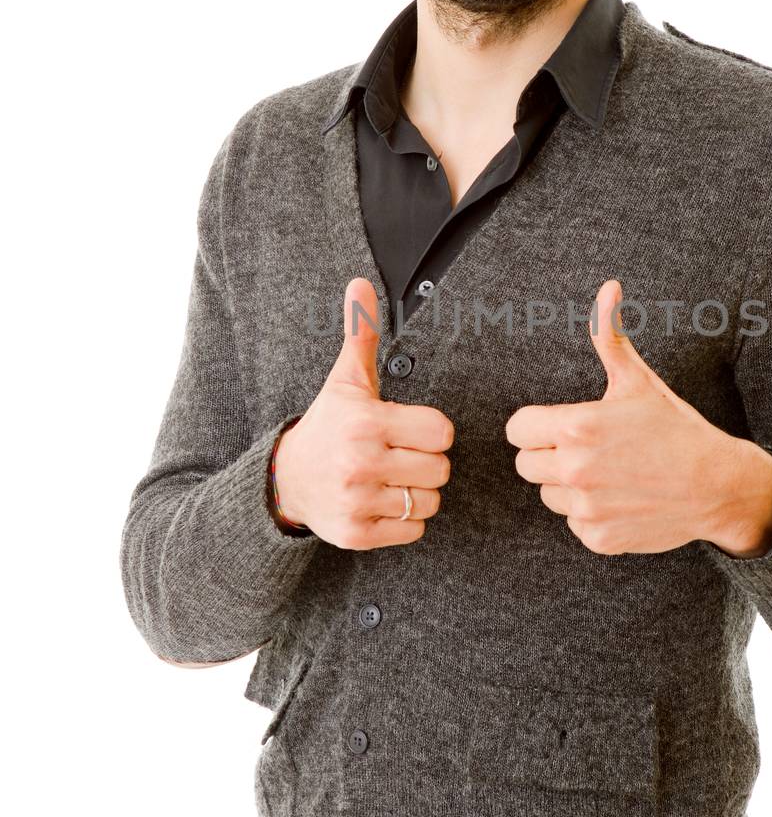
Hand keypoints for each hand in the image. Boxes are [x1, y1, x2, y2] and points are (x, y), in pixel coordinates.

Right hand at [274, 277, 453, 548]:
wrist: (285, 480)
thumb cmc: (328, 426)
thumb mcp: (345, 382)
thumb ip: (360, 335)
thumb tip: (359, 283)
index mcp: (365, 422)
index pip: (442, 432)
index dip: (430, 430)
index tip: (407, 429)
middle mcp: (360, 463)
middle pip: (441, 469)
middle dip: (426, 462)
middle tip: (399, 455)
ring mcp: (357, 502)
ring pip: (430, 501)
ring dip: (417, 493)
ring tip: (390, 479)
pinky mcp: (357, 533)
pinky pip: (414, 530)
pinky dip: (404, 520)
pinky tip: (380, 502)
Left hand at [504, 279, 771, 556]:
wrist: (717, 485)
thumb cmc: (675, 428)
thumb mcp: (639, 380)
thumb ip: (609, 335)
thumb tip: (608, 287)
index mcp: (575, 426)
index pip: (516, 429)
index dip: (536, 425)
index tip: (559, 425)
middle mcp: (574, 470)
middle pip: (525, 464)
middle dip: (549, 454)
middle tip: (586, 448)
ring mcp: (585, 508)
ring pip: (548, 495)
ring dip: (568, 485)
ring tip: (609, 472)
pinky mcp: (598, 538)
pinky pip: (573, 523)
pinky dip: (590, 514)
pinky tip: (621, 497)